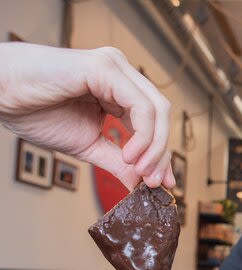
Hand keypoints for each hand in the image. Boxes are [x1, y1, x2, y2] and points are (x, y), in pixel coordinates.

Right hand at [0, 42, 173, 189]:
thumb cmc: (33, 111)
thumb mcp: (87, 145)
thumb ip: (117, 162)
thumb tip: (141, 184)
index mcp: (118, 88)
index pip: (153, 121)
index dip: (161, 153)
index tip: (161, 184)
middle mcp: (121, 74)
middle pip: (161, 115)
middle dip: (162, 153)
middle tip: (154, 182)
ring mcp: (115, 67)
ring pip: (157, 110)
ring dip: (155, 147)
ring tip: (140, 170)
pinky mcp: (105, 68)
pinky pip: (140, 105)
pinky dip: (143, 135)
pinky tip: (130, 154)